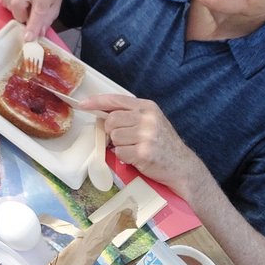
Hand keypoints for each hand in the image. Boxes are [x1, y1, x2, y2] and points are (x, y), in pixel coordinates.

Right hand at [0, 0, 62, 40]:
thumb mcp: (54, 8)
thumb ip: (45, 22)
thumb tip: (36, 34)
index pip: (38, 12)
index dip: (32, 26)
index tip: (28, 38)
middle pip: (18, 11)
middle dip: (24, 16)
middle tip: (31, 10)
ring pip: (10, 7)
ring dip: (17, 10)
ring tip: (26, 2)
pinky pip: (4, 0)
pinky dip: (11, 3)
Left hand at [80, 93, 209, 198]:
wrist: (181, 165)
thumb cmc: (163, 143)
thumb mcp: (151, 121)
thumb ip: (130, 114)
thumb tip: (102, 114)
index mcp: (147, 107)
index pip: (116, 99)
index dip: (96, 101)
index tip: (82, 104)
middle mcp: (147, 118)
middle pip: (111, 120)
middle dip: (111, 131)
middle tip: (121, 139)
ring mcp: (146, 135)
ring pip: (114, 137)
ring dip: (119, 145)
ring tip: (133, 148)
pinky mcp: (144, 152)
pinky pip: (119, 152)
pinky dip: (124, 157)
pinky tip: (136, 157)